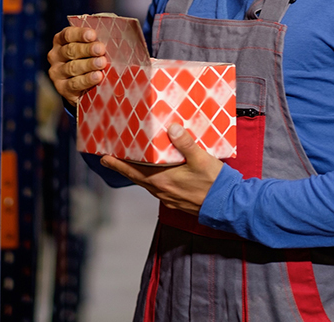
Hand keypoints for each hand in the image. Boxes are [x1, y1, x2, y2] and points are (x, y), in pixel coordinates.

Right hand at [47, 26, 108, 106]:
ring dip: (88, 64)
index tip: (93, 34)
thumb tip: (112, 28)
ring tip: (102, 63)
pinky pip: (74, 84)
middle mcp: (56, 56)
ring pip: (72, 67)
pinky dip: (86, 80)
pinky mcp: (63, 89)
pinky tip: (97, 77)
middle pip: (70, 50)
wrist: (86, 88)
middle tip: (101, 49)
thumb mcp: (93, 47)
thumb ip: (98, 38)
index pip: (68, 34)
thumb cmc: (92, 60)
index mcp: (61, 41)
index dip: (80, 34)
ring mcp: (57, 73)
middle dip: (87, 49)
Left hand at [100, 125, 223, 214]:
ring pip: (147, 184)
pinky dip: (152, 180)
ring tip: (133, 163)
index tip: (104, 158)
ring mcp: (169, 198)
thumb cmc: (215, 183)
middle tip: (111, 158)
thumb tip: (171, 128)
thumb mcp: (201, 158)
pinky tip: (158, 173)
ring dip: (138, 174)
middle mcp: (162, 191)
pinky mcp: (178, 201)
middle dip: (123, 167)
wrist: (230, 206)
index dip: (117, 164)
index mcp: (163, 180)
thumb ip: (185, 143)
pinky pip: (159, 189)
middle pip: (136, 178)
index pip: (133, 171)